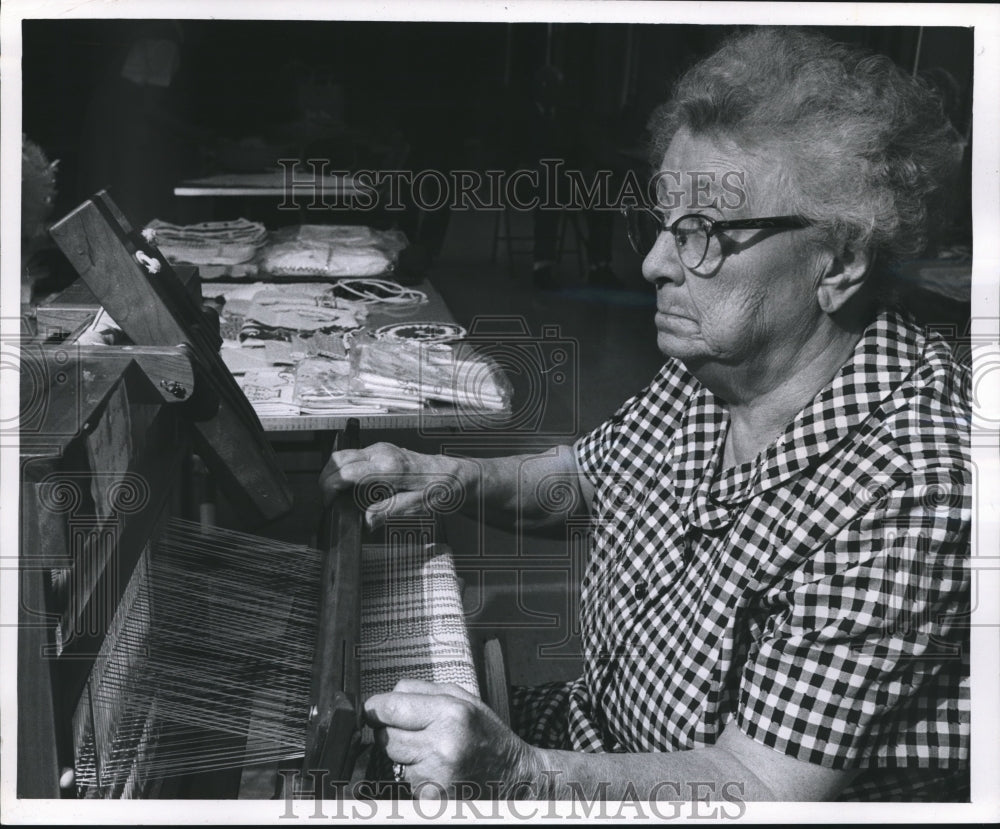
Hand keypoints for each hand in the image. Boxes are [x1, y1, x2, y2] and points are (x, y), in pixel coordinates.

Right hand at [320, 443, 471, 529]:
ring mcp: (380, 449)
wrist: (454, 474)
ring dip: (333, 475)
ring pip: (342, 456)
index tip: (329, 505)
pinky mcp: (380, 451)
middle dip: (326, 481)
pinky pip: (353, 457)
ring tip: (336, 498)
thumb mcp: (418, 506)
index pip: (348, 472)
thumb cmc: (441, 489)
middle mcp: (383, 453)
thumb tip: (365, 521)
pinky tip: (349, 489)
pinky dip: (343, 471)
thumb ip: (389, 511)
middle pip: (339, 459)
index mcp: (391, 466)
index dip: (331, 488)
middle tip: (329, 503)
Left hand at [364, 678, 540, 799]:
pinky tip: (437, 769)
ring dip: (404, 754)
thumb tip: (386, 695)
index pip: (391, 708)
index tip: (372, 709)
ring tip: (432, 750)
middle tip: (413, 730)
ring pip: (393, 759)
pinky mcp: (432, 797)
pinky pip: (406, 779)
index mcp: (451, 713)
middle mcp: (443, 745)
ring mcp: (436, 775)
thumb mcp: (464, 699)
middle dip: (392, 731)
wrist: (513, 776)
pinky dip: (415, 773)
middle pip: (387, 736)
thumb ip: (423, 691)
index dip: (375, 708)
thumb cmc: (487, 734)